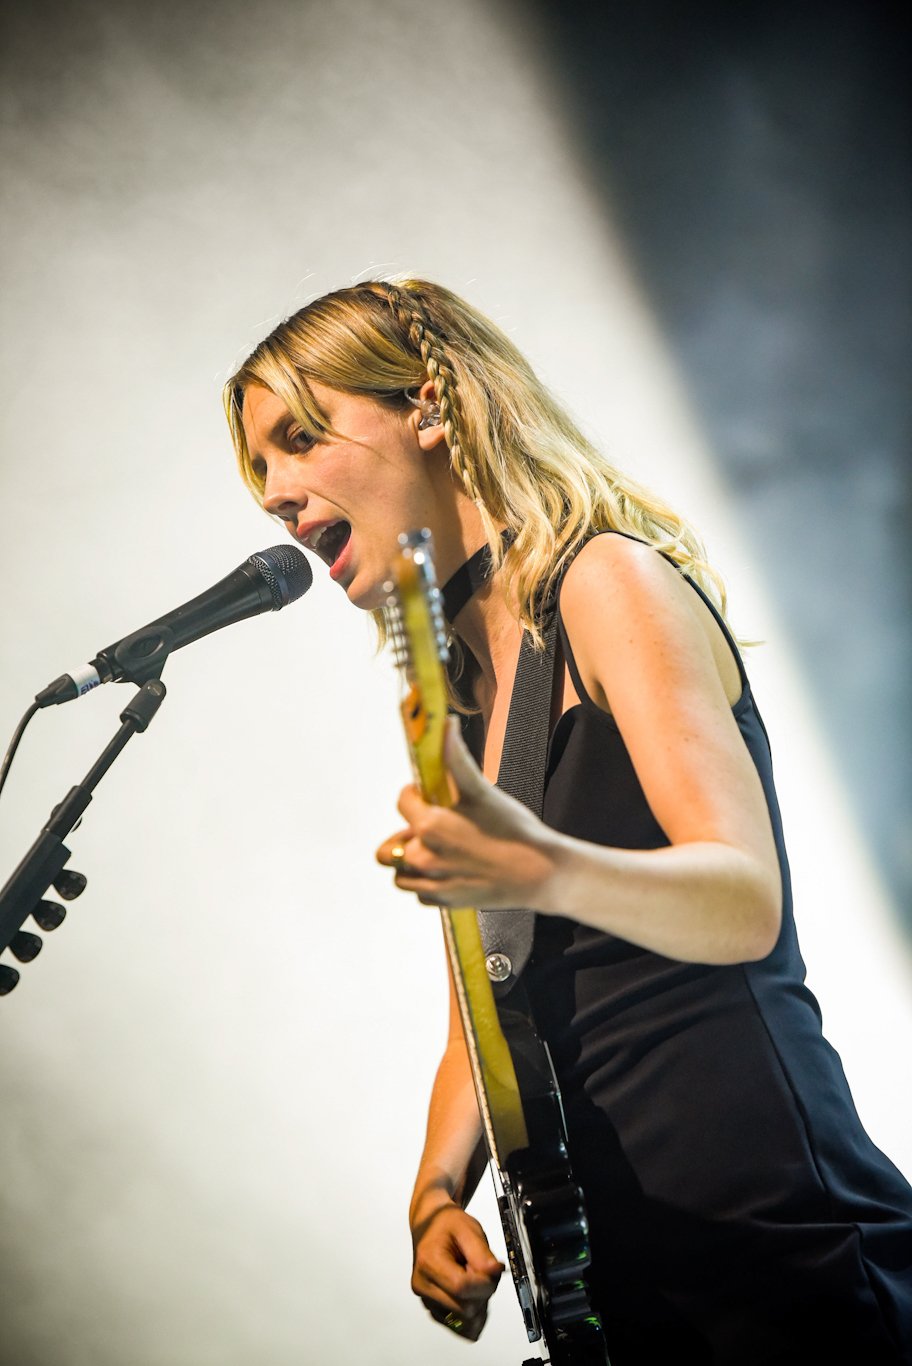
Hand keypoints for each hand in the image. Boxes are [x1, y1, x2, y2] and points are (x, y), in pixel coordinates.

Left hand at [377, 718, 559, 909]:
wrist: (540, 873)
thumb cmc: (514, 830)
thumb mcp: (482, 791)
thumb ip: (456, 759)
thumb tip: (446, 725)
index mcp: (429, 825)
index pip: (402, 801)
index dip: (416, 795)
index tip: (433, 797)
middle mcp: (423, 857)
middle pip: (391, 845)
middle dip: (408, 834)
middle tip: (437, 828)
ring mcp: (431, 882)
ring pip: (401, 870)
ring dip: (414, 859)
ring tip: (443, 850)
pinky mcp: (442, 901)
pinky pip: (420, 890)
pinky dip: (429, 880)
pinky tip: (454, 868)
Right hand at [411, 1200, 503, 1340]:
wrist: (431, 1227)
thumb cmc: (447, 1226)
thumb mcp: (468, 1228)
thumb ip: (483, 1253)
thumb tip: (495, 1272)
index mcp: (428, 1262)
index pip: (461, 1288)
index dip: (485, 1284)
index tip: (493, 1271)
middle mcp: (423, 1285)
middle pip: (464, 1308)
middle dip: (483, 1293)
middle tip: (482, 1271)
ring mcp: (426, 1300)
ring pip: (464, 1320)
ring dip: (478, 1303)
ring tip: (474, 1279)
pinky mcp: (433, 1310)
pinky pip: (459, 1324)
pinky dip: (471, 1311)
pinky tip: (470, 1292)